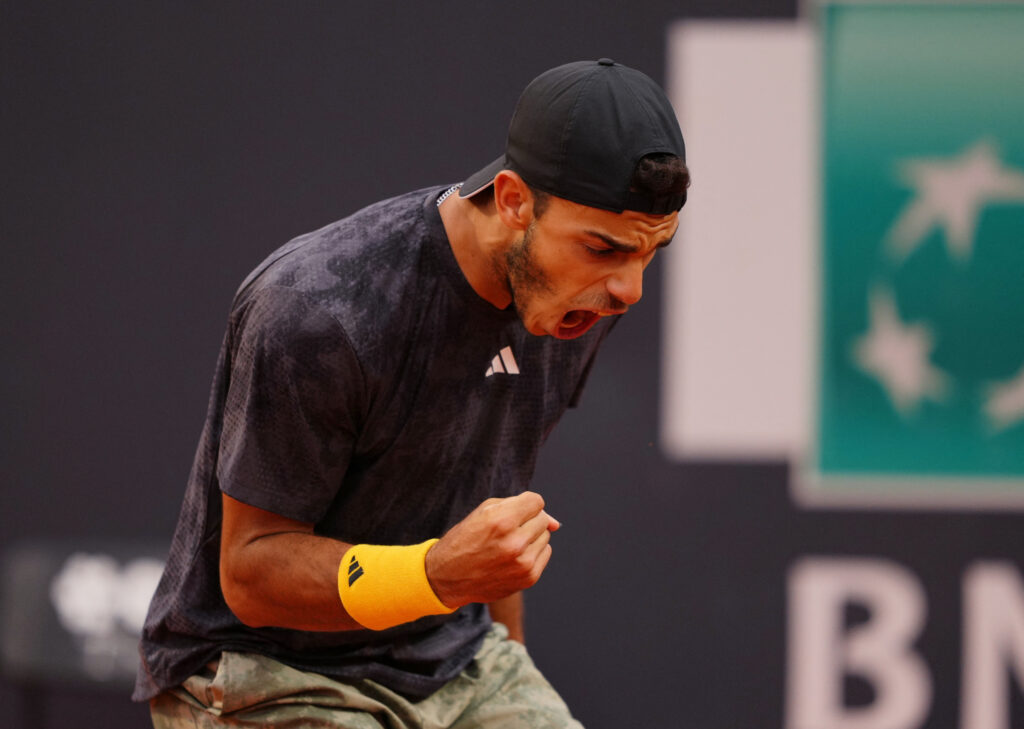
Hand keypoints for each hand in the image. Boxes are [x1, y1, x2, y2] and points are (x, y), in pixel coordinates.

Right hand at [425, 491, 559, 607]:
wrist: (448, 577)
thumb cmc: (466, 539)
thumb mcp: (484, 512)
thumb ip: (521, 507)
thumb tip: (556, 523)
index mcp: (501, 521)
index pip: (536, 501)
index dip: (525, 504)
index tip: (512, 512)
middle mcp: (514, 543)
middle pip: (542, 519)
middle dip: (528, 520)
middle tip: (506, 530)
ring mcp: (523, 563)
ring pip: (545, 536)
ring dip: (531, 537)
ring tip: (508, 544)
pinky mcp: (528, 578)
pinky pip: (545, 553)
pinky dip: (533, 552)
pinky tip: (513, 556)